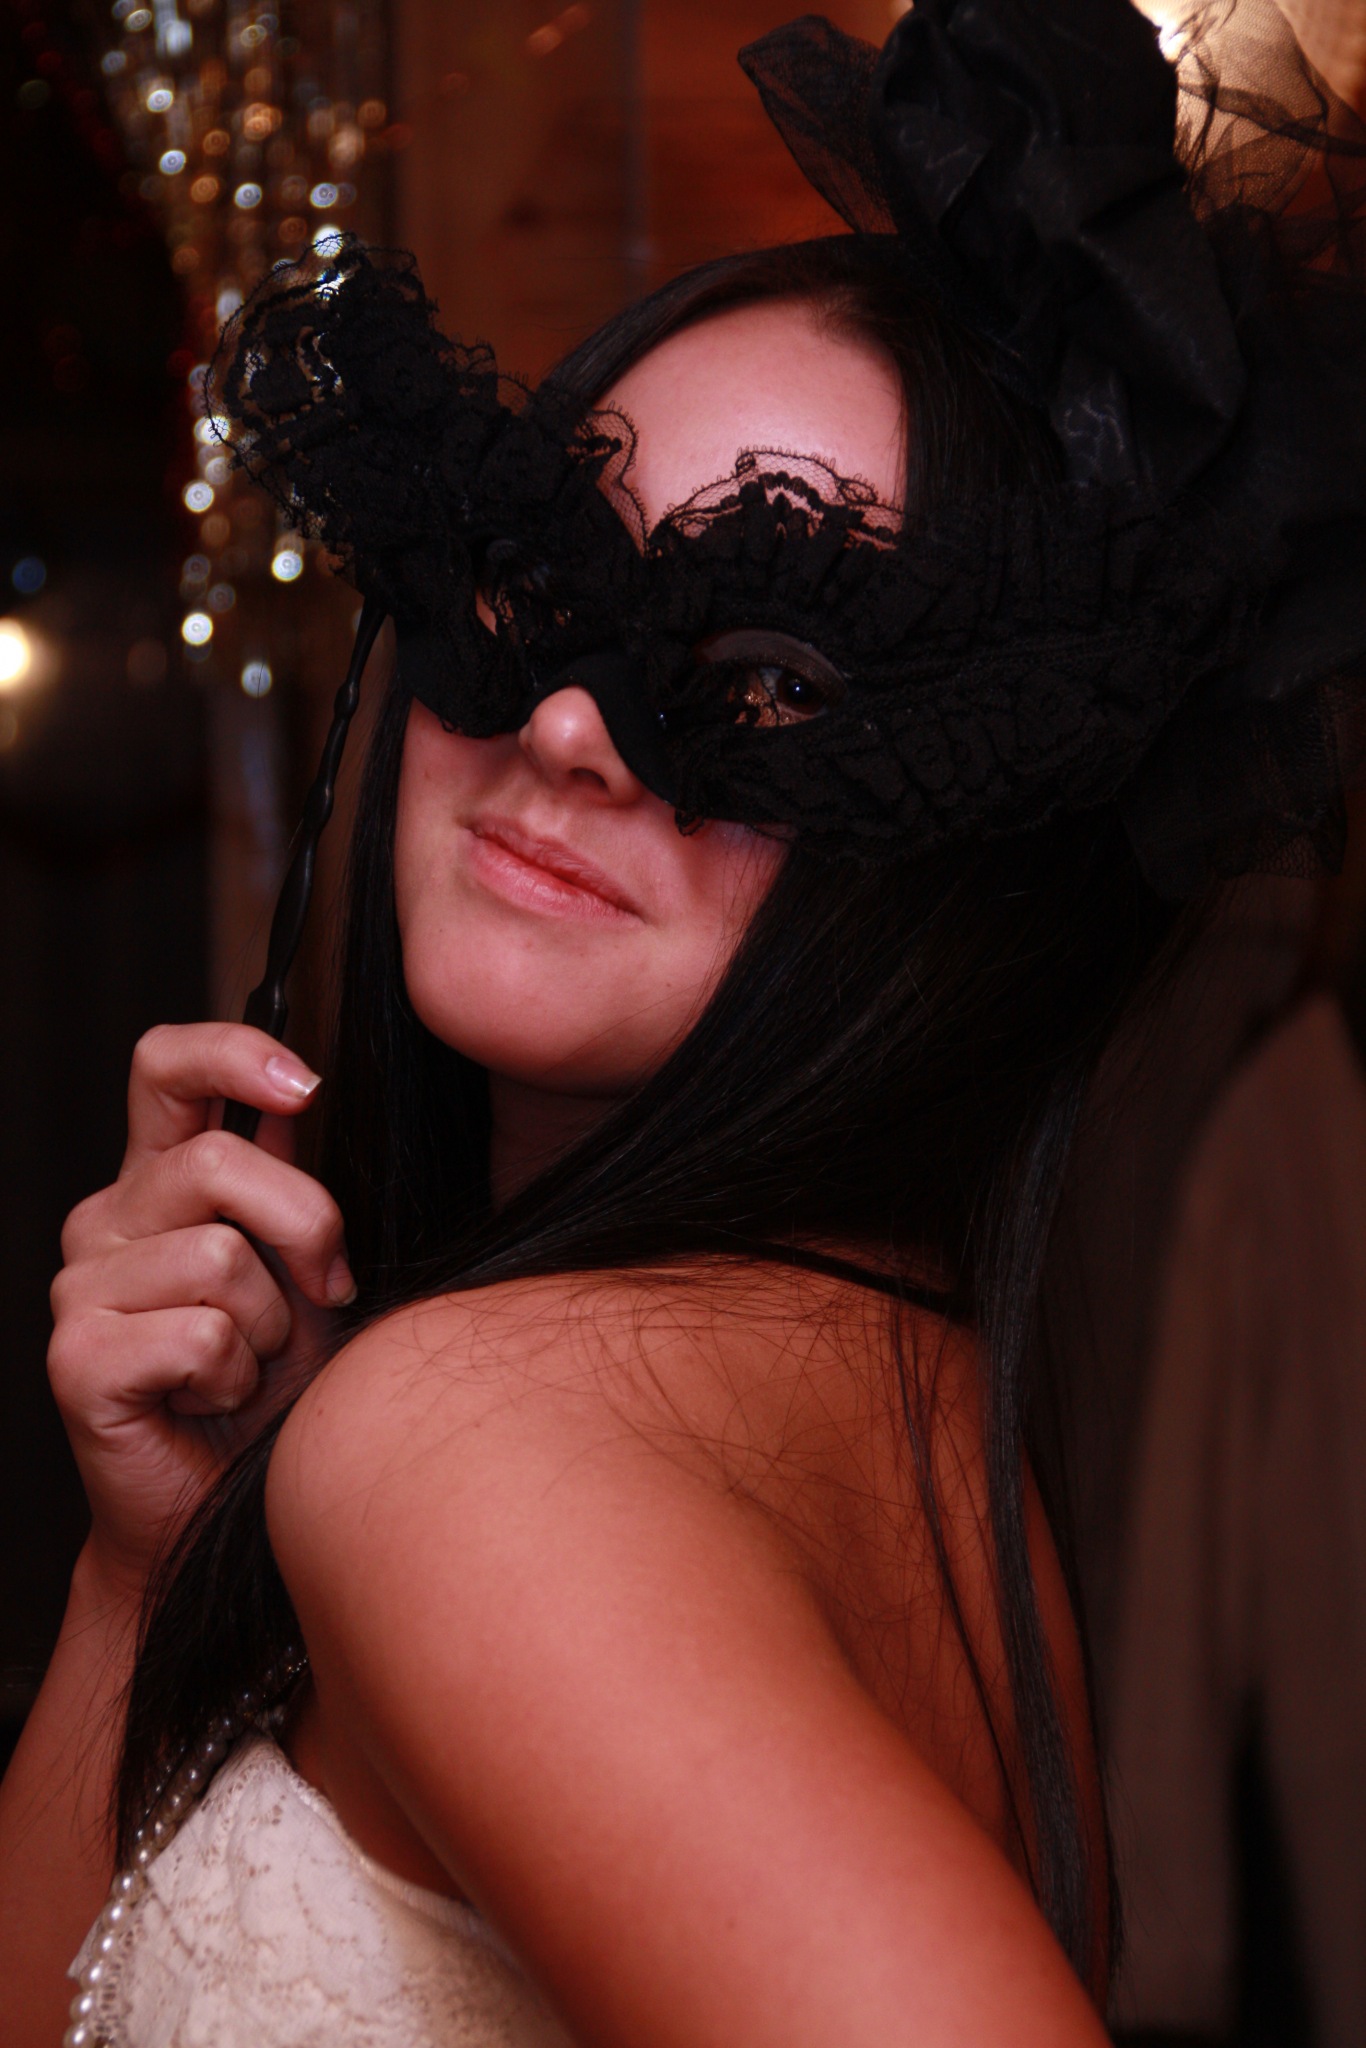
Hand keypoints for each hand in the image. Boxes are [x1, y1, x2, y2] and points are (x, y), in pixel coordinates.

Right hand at [48, 1023, 354, 1588]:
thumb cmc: (272, 1388)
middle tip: (324, 1294)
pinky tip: (212, 1400)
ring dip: (269, 1325)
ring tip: (249, 1365)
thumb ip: (286, 1181)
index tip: (305, 1085)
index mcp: (158, 1184)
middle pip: (221, 1165)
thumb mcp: (299, 1268)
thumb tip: (300, 1090)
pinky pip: (199, 1334)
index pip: (167, 1068)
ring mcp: (78, 1287)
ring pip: (221, 1257)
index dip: (233, 1053)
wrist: (225, 1505)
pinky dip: (235, 1374)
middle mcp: (106, 1221)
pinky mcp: (76, 1358)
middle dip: (305, 1229)